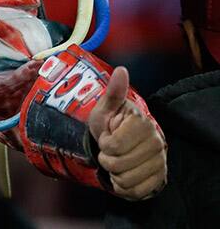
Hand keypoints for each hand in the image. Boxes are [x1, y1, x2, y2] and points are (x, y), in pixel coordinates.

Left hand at [89, 67, 166, 199]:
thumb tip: (121, 71)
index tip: (106, 136)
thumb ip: (113, 92)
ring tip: (116, 161)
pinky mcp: (159, 179)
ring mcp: (159, 162)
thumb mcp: (105, 107)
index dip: (103, 143)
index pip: (112, 145)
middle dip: (106, 159)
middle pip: (117, 165)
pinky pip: (135, 192)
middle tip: (109, 150)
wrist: (120, 142)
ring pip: (125, 180)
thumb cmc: (110, 123)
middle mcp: (156, 142)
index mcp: (142, 123)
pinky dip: (123, 187)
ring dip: (114, 173)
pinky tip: (123, 174)